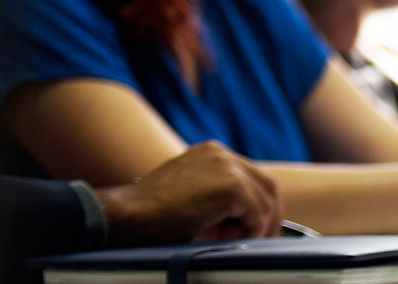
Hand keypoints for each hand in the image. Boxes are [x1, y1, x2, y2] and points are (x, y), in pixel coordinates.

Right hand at [96, 141, 280, 246]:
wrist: (129, 215)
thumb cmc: (151, 214)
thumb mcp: (189, 197)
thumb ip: (216, 200)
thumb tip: (242, 222)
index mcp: (211, 153)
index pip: (251, 175)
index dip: (257, 203)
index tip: (253, 226)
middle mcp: (221, 154)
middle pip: (265, 183)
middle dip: (269, 213)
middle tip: (263, 237)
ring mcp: (227, 167)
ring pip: (265, 198)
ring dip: (262, 224)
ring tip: (248, 243)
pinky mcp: (232, 186)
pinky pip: (257, 212)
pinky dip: (254, 229)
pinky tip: (238, 240)